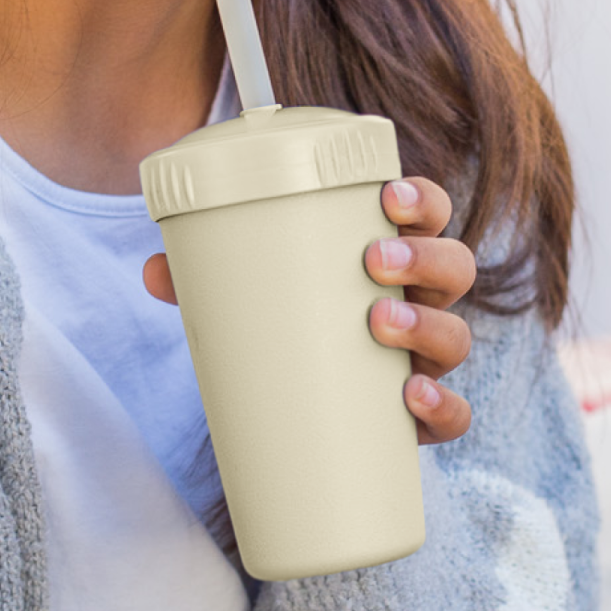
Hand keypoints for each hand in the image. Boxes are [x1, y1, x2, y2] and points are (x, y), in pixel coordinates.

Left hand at [142, 175, 474, 447]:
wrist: (292, 405)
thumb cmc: (281, 323)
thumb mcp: (248, 293)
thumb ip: (204, 276)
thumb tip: (155, 270)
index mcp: (390, 253)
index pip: (428, 212)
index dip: (421, 199)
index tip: (387, 194)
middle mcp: (419, 300)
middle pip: (454, 267)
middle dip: (423, 257)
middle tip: (372, 259)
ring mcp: (423, 357)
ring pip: (456, 335)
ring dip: (427, 324)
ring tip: (379, 321)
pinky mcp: (417, 416)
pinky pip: (453, 415)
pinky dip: (442, 407)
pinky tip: (412, 397)